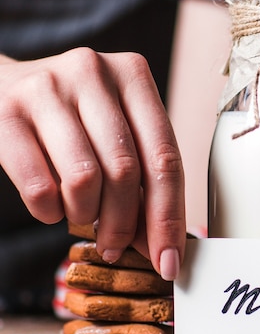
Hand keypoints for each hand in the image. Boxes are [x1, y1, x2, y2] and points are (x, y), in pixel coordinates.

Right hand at [0, 48, 184, 279]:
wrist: (4, 85)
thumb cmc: (76, 117)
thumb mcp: (118, 130)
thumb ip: (144, 176)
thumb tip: (165, 246)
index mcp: (134, 76)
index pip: (165, 158)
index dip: (168, 217)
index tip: (169, 261)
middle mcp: (94, 72)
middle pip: (126, 170)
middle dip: (125, 224)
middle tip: (117, 246)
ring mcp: (47, 88)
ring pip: (84, 178)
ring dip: (86, 215)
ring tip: (82, 214)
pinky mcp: (6, 112)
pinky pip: (38, 184)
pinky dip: (49, 211)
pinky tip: (52, 207)